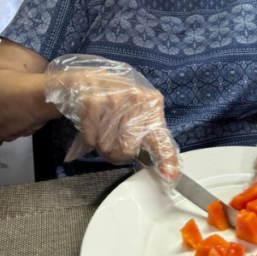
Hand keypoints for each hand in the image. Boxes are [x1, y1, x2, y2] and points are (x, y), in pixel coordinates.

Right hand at [44, 54, 179, 184]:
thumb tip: (165, 170)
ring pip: (107, 146)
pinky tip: (93, 123)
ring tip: (104, 129)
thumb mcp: (139, 112)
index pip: (160, 136)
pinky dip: (90, 138)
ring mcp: (114, 99)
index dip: (166, 158)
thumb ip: (150, 135)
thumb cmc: (118, 102)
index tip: (170, 175)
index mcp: (153, 104)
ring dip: (103, 145)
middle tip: (116, 142)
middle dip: (119, 154)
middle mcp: (137, 99)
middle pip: (128, 149)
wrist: (87, 80)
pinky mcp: (93, 101)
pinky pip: (91, 138)